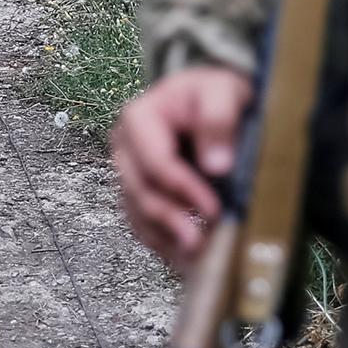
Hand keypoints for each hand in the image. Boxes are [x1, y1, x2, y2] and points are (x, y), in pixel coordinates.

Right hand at [110, 66, 254, 268]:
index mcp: (139, 118)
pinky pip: (138, 222)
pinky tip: (182, 255)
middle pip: (140, 191)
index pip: (156, 163)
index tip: (214, 209)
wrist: (208, 97)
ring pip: (136, 212)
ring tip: (194, 256)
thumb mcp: (223, 91)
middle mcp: (124, 147)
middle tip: (201, 244)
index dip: (183, 190)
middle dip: (170, 219)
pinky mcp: (134, 190)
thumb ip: (218, 120)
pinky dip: (159, 240)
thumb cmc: (214, 92)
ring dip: (164, 236)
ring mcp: (127, 171)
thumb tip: (216, 165)